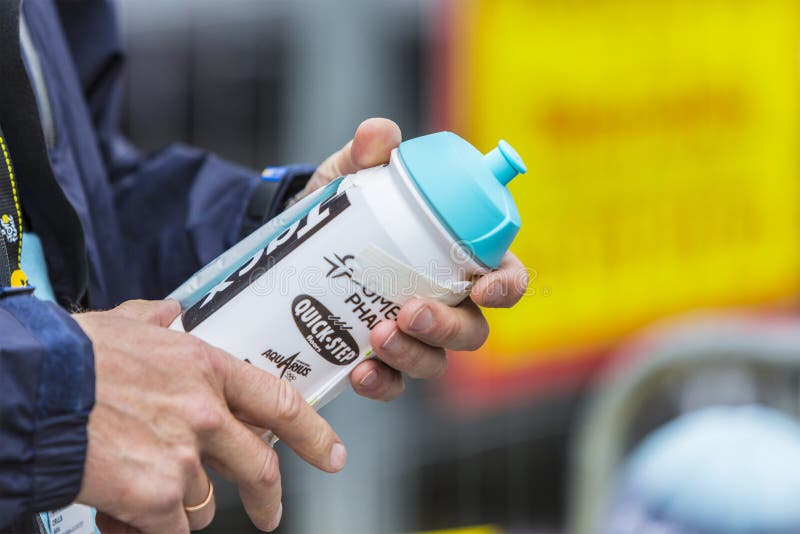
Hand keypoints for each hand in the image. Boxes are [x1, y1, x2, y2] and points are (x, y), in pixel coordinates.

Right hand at [73, 300, 345, 532]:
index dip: (313, 433)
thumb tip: (170, 310)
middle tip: (268, 514)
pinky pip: (169, 528)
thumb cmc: (71, 356)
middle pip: (260, 468)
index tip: (331, 454)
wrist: (30, 389)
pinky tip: (122, 508)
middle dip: (268, 499)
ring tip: (145, 490)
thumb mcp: (123, 323)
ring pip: (205, 505)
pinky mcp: (157, 495)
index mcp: (205, 368)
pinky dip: (148, 526)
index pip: (279, 402)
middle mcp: (205, 412)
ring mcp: (184, 456)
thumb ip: (156, 318)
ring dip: (183, 507)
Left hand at [308, 118, 529, 400]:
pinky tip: (359, 373)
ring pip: (435, 360)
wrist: (292, 246)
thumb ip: (367, 155)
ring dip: (413, 354)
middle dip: (448, 326)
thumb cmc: (341, 211)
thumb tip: (379, 134)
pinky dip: (382, 383)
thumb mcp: (349, 179)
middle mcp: (444, 301)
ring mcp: (413, 336)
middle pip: (472, 329)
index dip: (506, 285)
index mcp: (455, 257)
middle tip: (410, 311)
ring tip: (376, 337)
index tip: (483, 288)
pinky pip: (393, 384)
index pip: (504, 273)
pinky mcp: (379, 361)